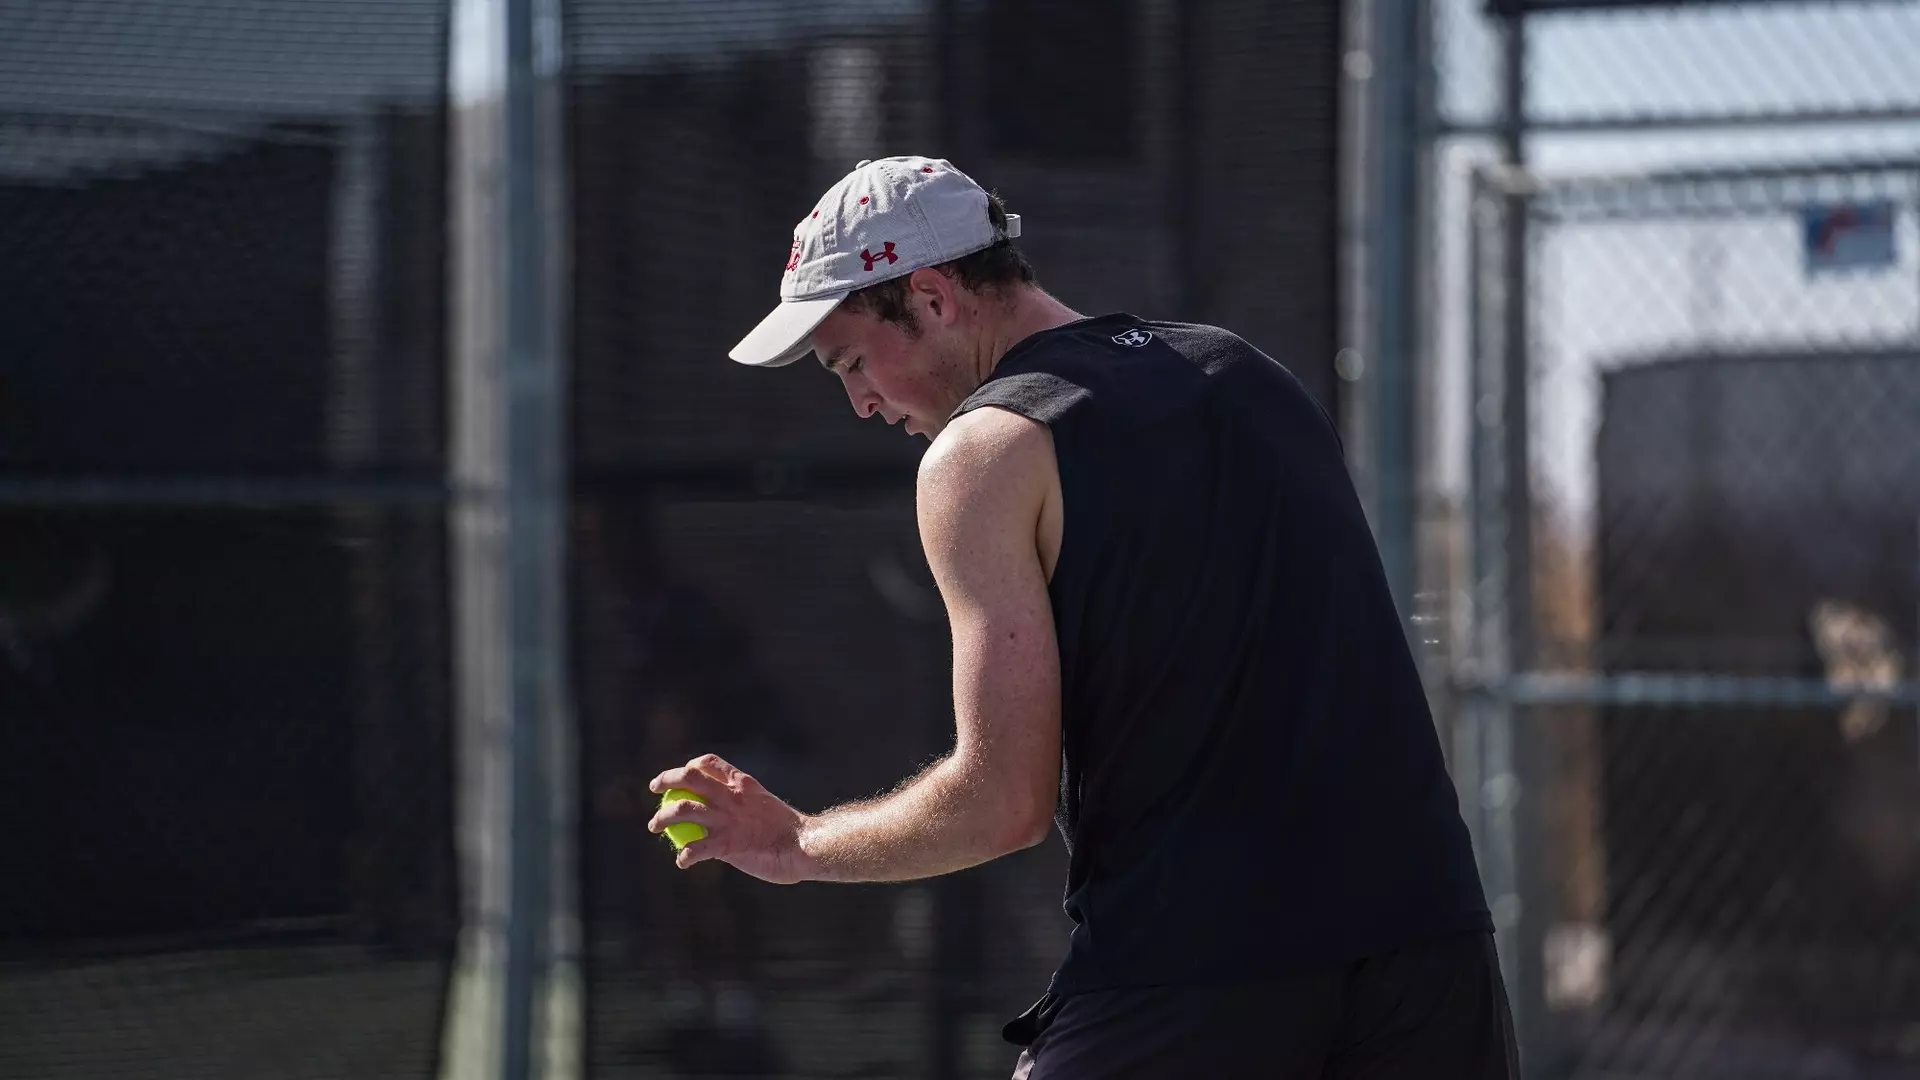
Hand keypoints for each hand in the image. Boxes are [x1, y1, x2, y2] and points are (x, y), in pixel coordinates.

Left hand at [647, 754, 810, 883]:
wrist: (805, 846)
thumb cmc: (790, 832)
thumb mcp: (763, 808)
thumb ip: (742, 808)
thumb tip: (727, 816)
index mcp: (743, 784)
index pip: (709, 763)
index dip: (691, 766)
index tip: (683, 774)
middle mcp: (731, 797)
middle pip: (689, 777)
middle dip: (666, 779)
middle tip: (654, 789)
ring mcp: (728, 819)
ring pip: (683, 808)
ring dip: (662, 816)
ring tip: (654, 826)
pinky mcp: (727, 844)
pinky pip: (695, 848)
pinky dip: (684, 856)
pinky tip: (682, 863)